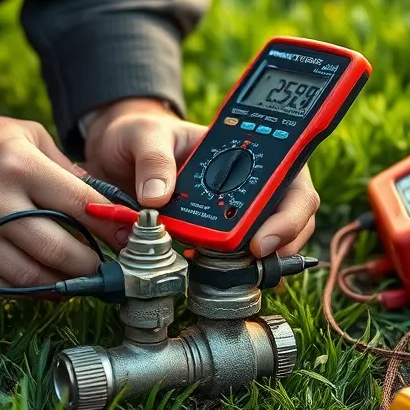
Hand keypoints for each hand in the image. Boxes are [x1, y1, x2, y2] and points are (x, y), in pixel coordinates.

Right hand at [0, 98, 113, 286]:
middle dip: (92, 264)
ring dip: (63, 283)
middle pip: (61, 251)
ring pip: (32, 278)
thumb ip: (65, 168)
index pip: (81, 207)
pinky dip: (27, 290)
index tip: (129, 241)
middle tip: (106, 267)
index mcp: (20, 167)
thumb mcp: (25, 135)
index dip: (111, 229)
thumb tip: (103, 200)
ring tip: (78, 279)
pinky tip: (43, 283)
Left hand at [83, 98, 319, 256]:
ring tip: (234, 272)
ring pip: (272, 239)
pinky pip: (235, 257)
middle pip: (291, 212)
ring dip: (260, 260)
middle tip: (254, 257)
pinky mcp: (211, 234)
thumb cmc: (141, 135)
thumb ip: (152, 159)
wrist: (118, 153)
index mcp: (243, 149)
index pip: (290, 174)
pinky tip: (211, 274)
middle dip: (283, 239)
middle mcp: (247, 181)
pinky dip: (233, 271)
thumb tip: (158, 198)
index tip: (262, 236)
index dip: (290, 208)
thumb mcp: (144, 135)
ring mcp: (233, 210)